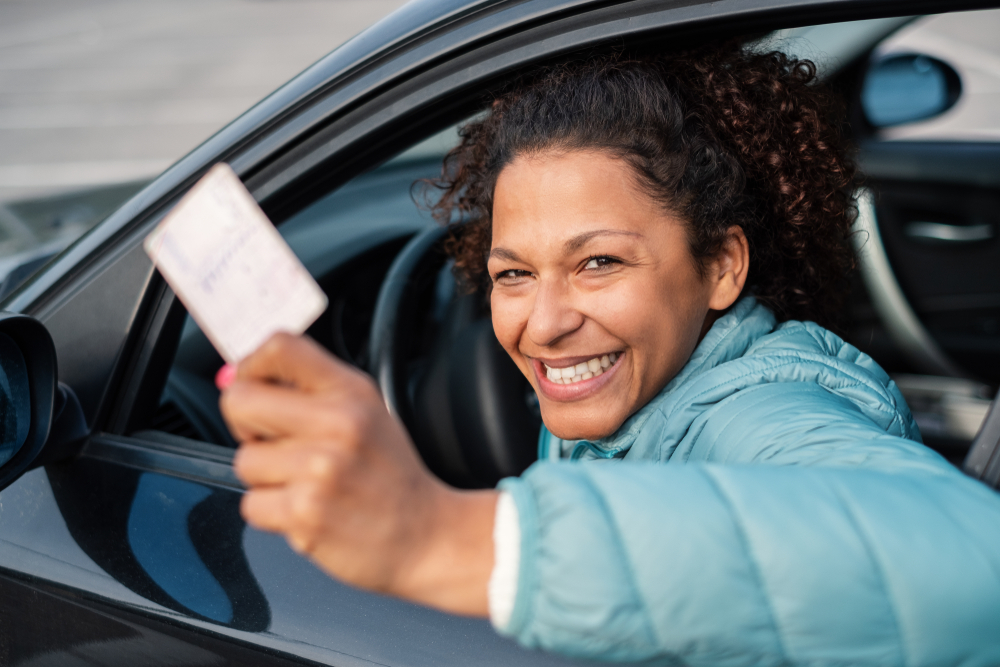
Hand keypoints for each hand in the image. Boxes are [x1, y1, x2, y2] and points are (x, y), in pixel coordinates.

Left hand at [219, 333, 496, 614]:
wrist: (424, 534)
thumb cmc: (389, 474)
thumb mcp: (366, 412)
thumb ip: (310, 391)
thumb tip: (235, 378)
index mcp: (350, 391)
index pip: (280, 347)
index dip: (251, 364)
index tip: (252, 384)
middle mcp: (338, 424)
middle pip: (240, 400)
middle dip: (244, 424)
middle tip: (272, 441)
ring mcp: (321, 470)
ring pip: (244, 461)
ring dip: (265, 478)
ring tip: (304, 484)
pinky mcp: (306, 514)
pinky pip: (252, 505)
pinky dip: (272, 513)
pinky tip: (306, 510)